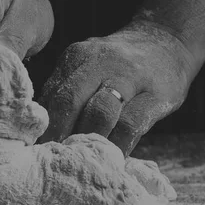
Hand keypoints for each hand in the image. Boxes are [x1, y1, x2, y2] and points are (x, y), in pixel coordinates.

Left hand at [39, 20, 200, 156]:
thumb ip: (66, 90)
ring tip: (82, 162)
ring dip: (88, 141)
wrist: (168, 41)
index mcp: (79, 56)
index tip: (35, 149)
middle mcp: (102, 61)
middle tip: (54, 160)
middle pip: (70, 101)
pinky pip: (131, 126)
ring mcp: (131, 77)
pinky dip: (118, 146)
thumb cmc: (120, 64)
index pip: (52, 94)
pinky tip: (112, 158)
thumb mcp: (89, 65)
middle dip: (58, 135)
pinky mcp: (157, 95)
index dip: (42, 125)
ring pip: (100, 113)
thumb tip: (38, 130)